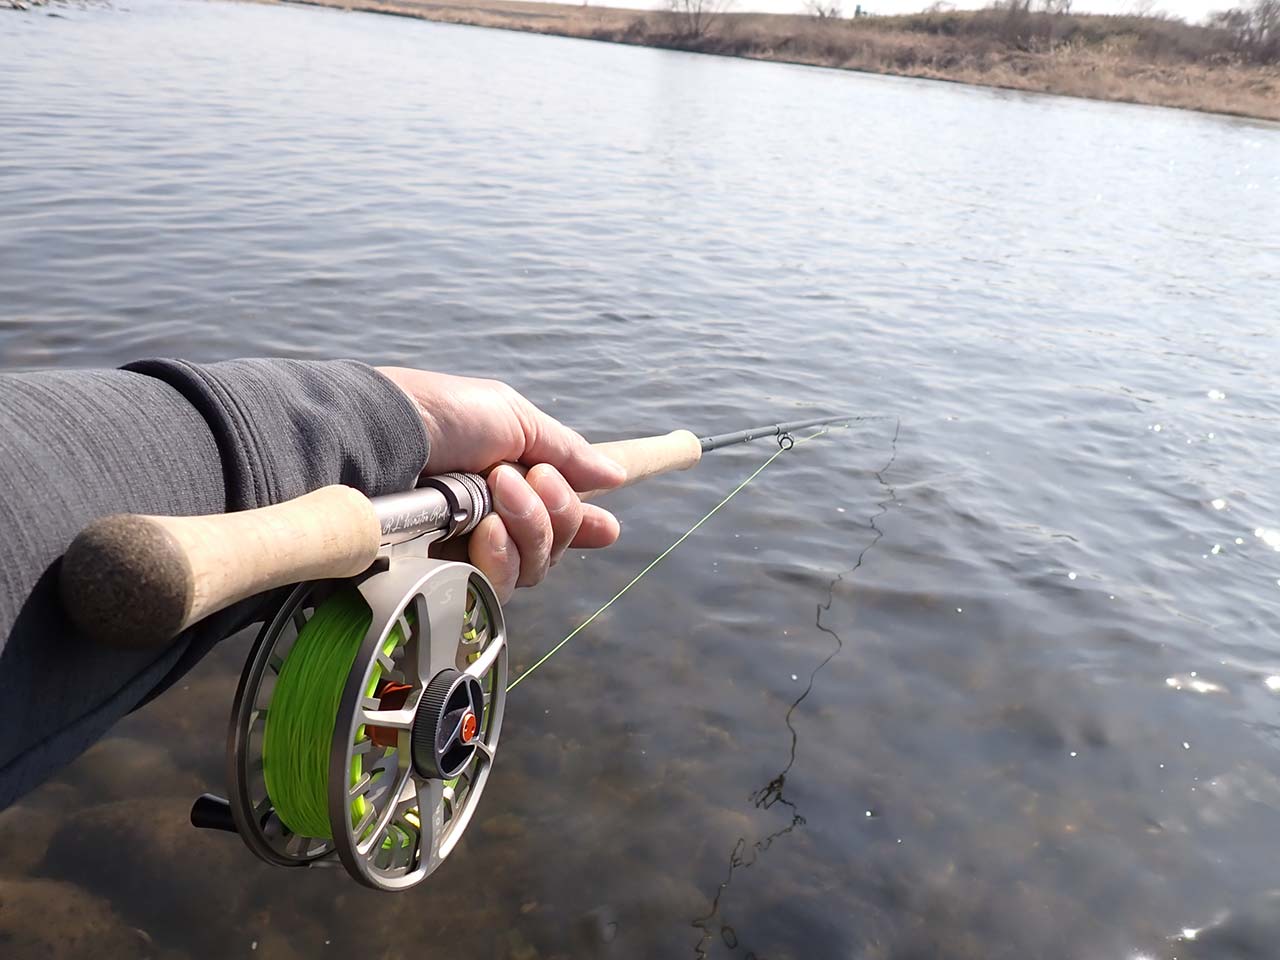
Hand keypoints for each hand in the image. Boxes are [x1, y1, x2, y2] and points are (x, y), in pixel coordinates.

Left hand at [376, 368, 625, 599]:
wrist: (385, 436)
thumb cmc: (444, 416)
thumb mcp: (514, 419)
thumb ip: (567, 452)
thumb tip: (615, 476)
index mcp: (512, 482)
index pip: (557, 517)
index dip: (583, 525)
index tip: (605, 528)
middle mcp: (493, 520)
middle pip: (555, 545)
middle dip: (556, 511)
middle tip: (530, 478)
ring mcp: (469, 551)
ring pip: (534, 567)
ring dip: (529, 527)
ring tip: (498, 492)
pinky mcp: (445, 577)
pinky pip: (498, 585)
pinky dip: (500, 555)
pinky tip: (484, 530)